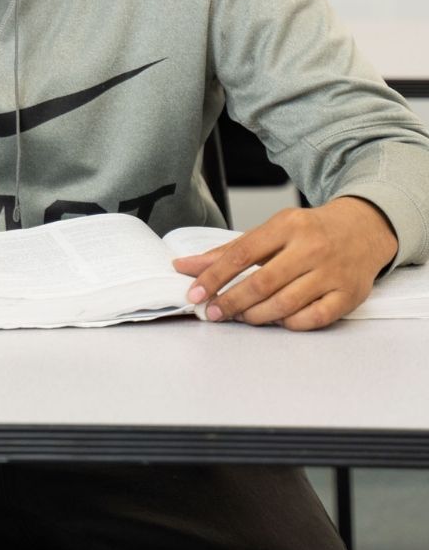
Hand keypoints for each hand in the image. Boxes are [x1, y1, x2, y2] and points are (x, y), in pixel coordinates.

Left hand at [171, 197, 397, 330]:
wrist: (363, 228)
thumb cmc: (309, 231)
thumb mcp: (271, 231)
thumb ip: (229, 251)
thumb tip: (185, 266)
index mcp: (287, 225)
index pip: (242, 254)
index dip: (214, 276)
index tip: (195, 294)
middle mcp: (311, 247)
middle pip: (262, 282)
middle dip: (231, 302)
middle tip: (213, 313)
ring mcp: (332, 273)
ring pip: (285, 304)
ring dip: (256, 315)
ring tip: (242, 316)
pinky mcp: (348, 295)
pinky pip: (313, 318)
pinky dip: (290, 324)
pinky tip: (277, 321)